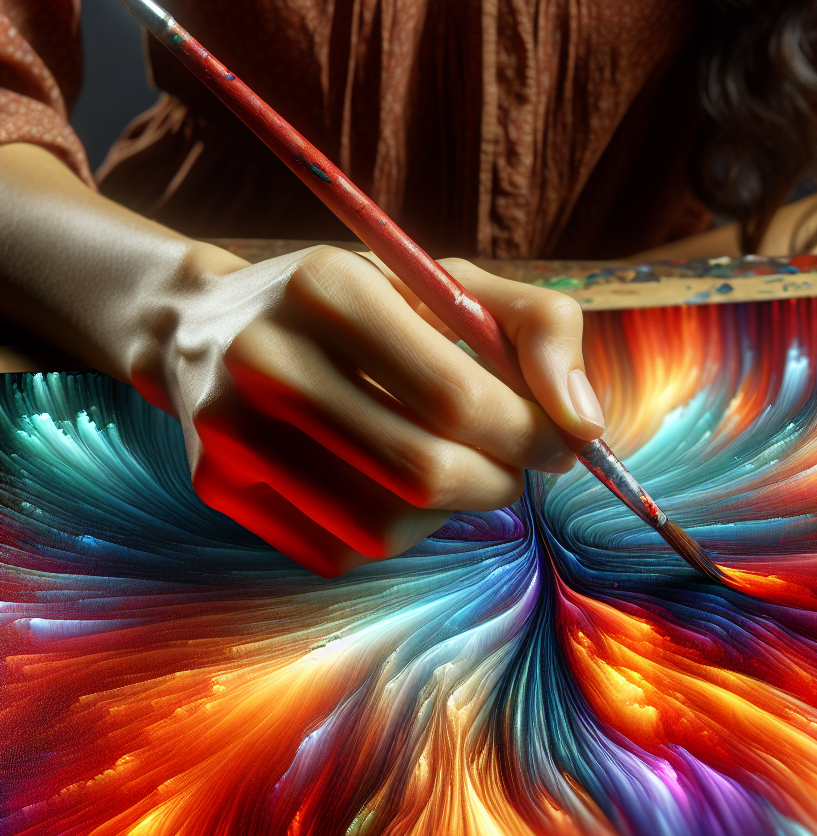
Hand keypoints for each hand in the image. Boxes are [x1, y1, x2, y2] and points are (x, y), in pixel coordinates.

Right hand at [141, 246, 603, 576]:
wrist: (211, 327)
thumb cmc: (359, 308)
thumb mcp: (449, 285)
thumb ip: (541, 327)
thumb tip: (587, 424)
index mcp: (326, 286)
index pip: (457, 397)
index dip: (530, 434)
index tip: (560, 440)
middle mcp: (264, 357)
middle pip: (423, 472)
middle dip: (499, 480)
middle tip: (517, 465)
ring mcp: (229, 429)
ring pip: (383, 527)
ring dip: (449, 514)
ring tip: (457, 470)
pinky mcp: (216, 485)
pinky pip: (340, 551)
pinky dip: (393, 532)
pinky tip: (391, 487)